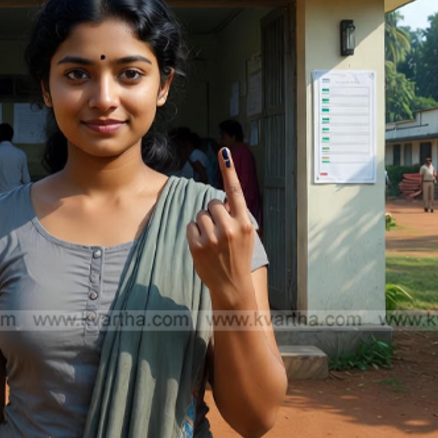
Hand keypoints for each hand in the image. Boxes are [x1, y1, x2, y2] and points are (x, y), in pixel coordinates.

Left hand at [186, 147, 256, 305]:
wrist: (232, 285)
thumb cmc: (239, 257)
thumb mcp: (247, 236)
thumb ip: (236, 216)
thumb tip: (220, 200)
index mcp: (245, 223)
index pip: (235, 191)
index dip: (229, 170)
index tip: (224, 151)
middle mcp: (230, 228)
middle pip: (212, 203)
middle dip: (213, 212)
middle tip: (220, 230)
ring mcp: (212, 237)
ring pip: (200, 214)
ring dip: (204, 223)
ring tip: (213, 241)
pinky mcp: (197, 245)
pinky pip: (191, 226)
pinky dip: (195, 232)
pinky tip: (204, 246)